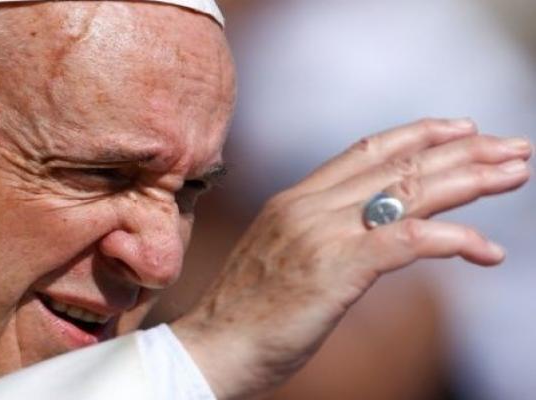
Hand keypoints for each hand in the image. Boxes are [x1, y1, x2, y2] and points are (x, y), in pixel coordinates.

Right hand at [171, 118, 531, 398]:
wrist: (212, 347)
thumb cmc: (246, 313)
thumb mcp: (280, 255)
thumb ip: (317, 230)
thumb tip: (364, 227)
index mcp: (294, 199)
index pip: (365, 150)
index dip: (418, 133)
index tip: (460, 128)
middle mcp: (308, 205)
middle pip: (398, 164)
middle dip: (463, 151)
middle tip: (513, 148)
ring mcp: (321, 233)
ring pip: (410, 191)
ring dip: (472, 180)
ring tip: (517, 173)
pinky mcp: (337, 268)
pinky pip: (409, 240)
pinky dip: (455, 239)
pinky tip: (488, 250)